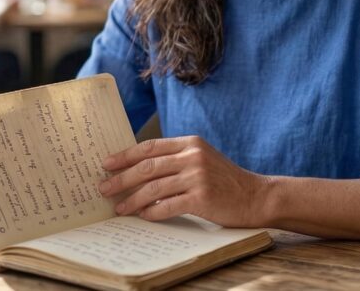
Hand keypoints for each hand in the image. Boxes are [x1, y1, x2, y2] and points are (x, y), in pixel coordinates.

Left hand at [98, 136, 268, 226]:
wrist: (255, 196)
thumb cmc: (224, 180)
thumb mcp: (201, 158)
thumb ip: (175, 159)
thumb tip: (137, 169)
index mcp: (190, 143)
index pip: (150, 146)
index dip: (125, 156)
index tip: (106, 164)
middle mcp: (192, 156)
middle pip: (147, 166)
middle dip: (121, 178)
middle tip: (104, 188)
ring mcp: (197, 176)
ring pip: (154, 188)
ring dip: (133, 199)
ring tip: (120, 208)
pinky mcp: (202, 197)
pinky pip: (168, 206)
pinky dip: (152, 212)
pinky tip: (143, 216)